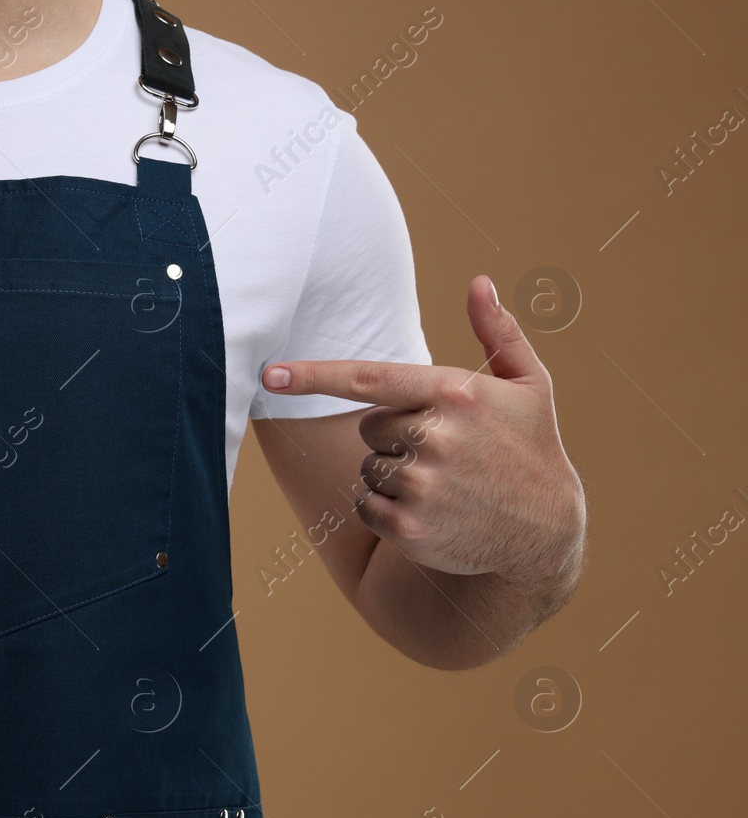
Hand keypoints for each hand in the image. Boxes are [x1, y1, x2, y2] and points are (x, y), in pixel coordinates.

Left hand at [260, 276, 584, 578]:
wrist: (545, 535)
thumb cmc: (532, 448)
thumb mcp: (529, 386)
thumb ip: (497, 332)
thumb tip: (479, 282)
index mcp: (455, 392)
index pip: (367, 377)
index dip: (312, 376)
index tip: (270, 374)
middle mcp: (436, 435)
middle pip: (370, 427)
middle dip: (397, 437)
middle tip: (447, 452)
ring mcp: (422, 484)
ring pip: (368, 468)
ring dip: (395, 475)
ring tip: (446, 484)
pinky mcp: (409, 527)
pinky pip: (365, 506)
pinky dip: (388, 511)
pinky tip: (434, 512)